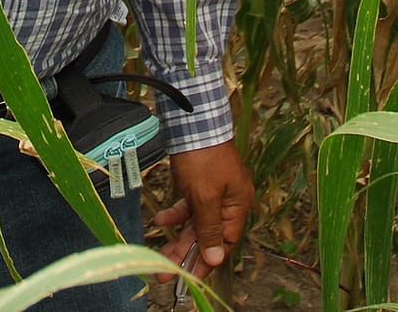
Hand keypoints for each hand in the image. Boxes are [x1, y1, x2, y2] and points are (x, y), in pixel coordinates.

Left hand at [151, 140, 253, 286]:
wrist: (193, 121)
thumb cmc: (203, 156)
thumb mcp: (205, 196)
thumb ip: (209, 228)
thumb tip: (216, 258)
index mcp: (238, 205)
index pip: (224, 243)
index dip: (206, 260)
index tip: (189, 277)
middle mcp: (229, 201)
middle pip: (207, 236)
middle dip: (186, 254)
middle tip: (166, 272)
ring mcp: (214, 192)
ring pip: (196, 224)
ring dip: (178, 238)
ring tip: (160, 255)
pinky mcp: (200, 183)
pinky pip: (189, 206)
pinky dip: (175, 214)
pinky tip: (160, 220)